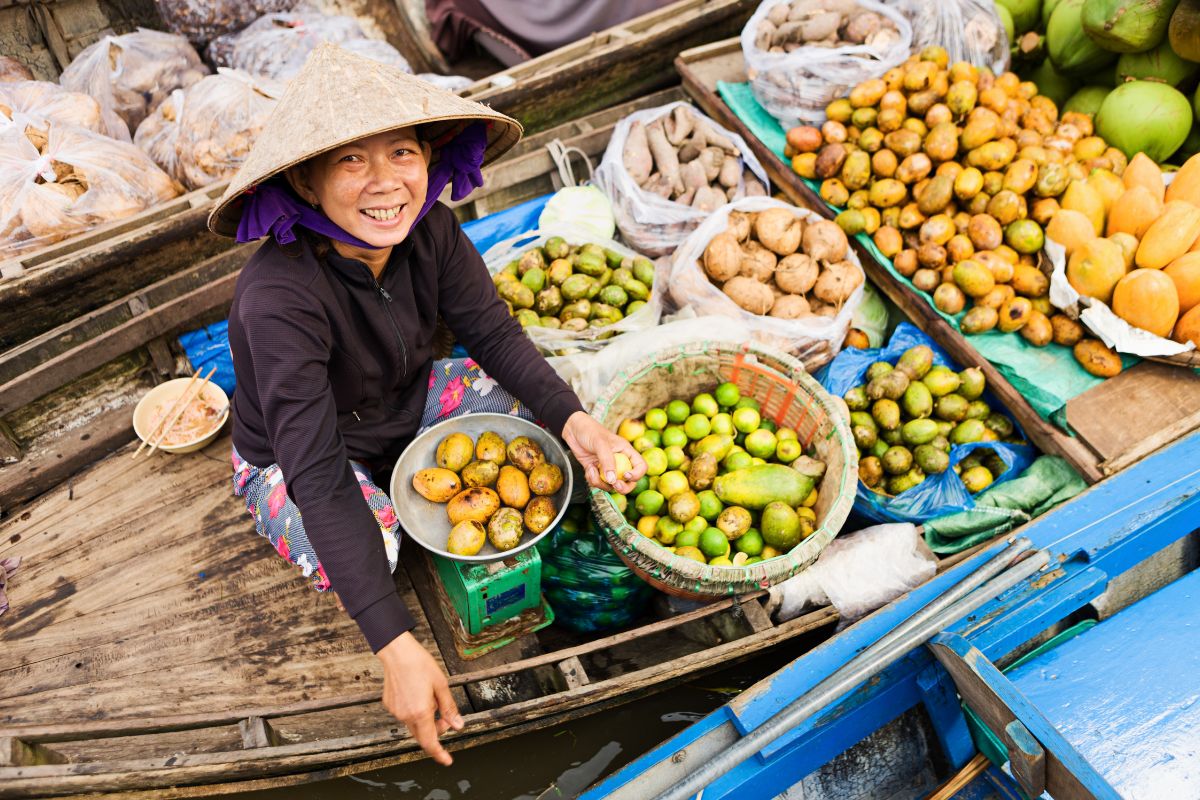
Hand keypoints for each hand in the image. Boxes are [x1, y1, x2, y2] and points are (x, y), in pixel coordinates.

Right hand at [377, 631, 462, 764]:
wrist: (398, 653)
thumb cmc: (419, 665)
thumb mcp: (441, 685)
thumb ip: (449, 708)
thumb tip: (457, 725)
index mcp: (420, 712)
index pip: (430, 742)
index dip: (439, 753)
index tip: (447, 760)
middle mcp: (405, 715)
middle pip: (422, 735)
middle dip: (436, 731)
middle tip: (446, 718)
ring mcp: (396, 711)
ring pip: (414, 725)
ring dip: (426, 720)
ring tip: (432, 699)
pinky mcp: (390, 705)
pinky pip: (405, 715)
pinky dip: (415, 712)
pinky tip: (419, 696)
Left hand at [562, 410, 646, 493]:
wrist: (572, 429)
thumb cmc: (589, 430)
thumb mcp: (600, 444)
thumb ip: (607, 462)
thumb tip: (613, 481)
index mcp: (626, 451)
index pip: (641, 467)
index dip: (637, 474)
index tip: (626, 476)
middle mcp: (619, 461)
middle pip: (629, 482)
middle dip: (622, 487)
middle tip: (614, 485)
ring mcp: (607, 467)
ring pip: (612, 485)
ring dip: (601, 483)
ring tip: (592, 470)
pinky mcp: (596, 471)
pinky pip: (598, 482)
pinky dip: (592, 479)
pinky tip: (588, 468)